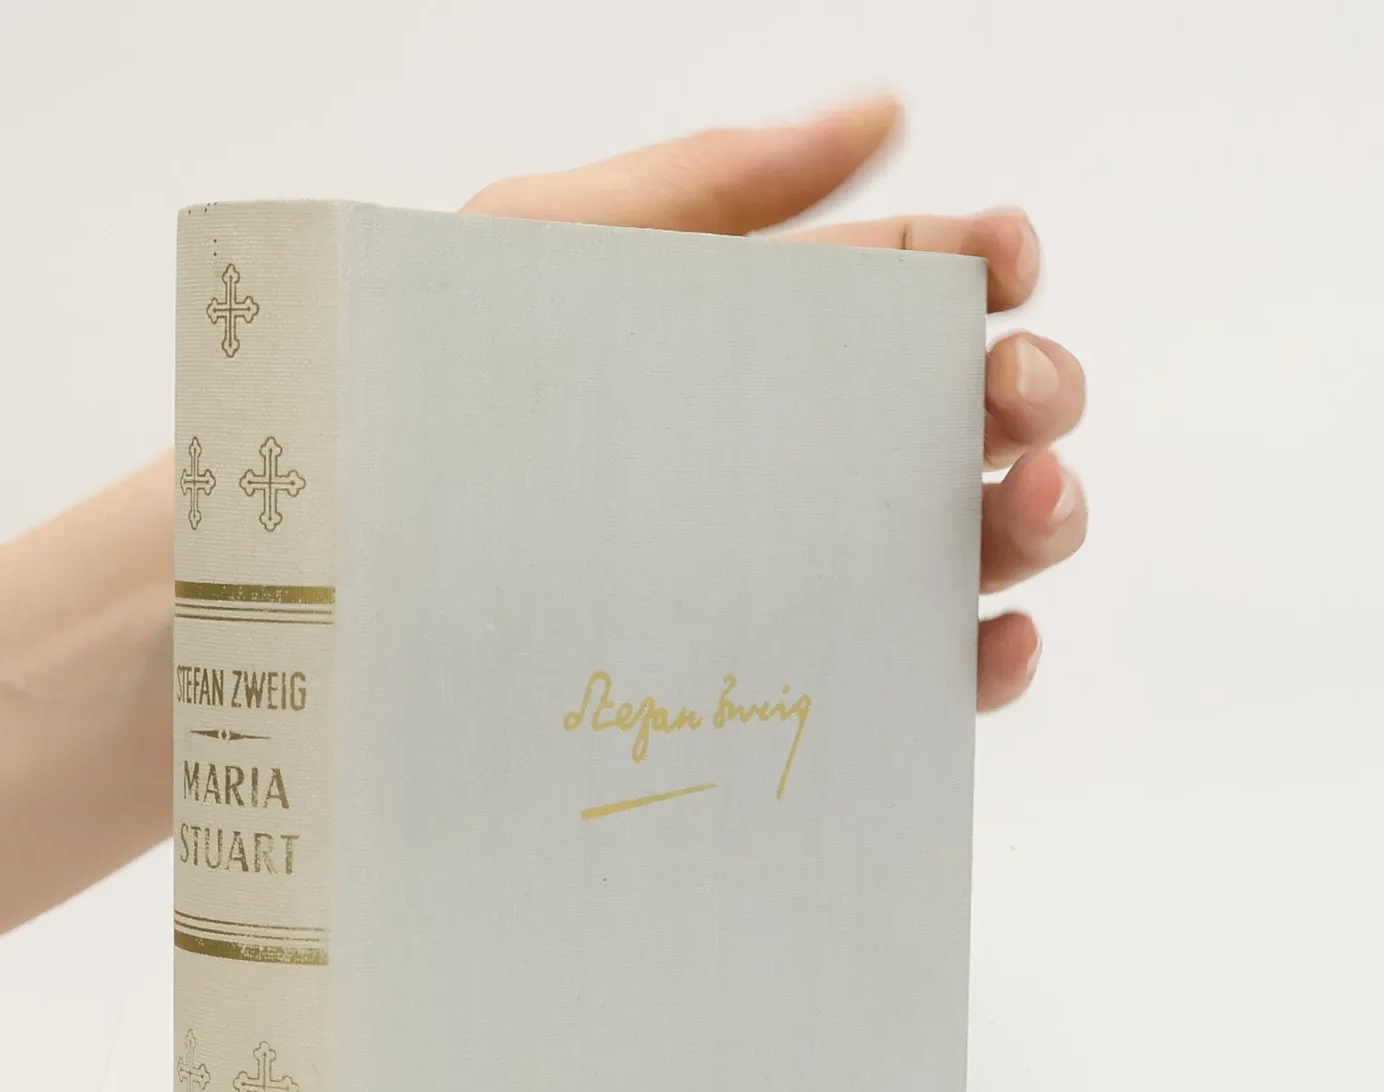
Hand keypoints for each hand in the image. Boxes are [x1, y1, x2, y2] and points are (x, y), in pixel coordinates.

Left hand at [464, 94, 1086, 712]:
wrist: (346, 574)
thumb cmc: (425, 399)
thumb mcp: (548, 252)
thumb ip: (709, 183)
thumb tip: (879, 114)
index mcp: (763, 343)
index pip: (913, 291)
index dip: (987, 265)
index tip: (1010, 263)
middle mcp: (799, 459)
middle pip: (966, 419)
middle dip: (1030, 393)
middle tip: (1019, 396)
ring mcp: (804, 576)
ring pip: (966, 545)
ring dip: (1037, 521)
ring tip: (1031, 506)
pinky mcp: (790, 684)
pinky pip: (917, 679)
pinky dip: (986, 659)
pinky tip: (996, 636)